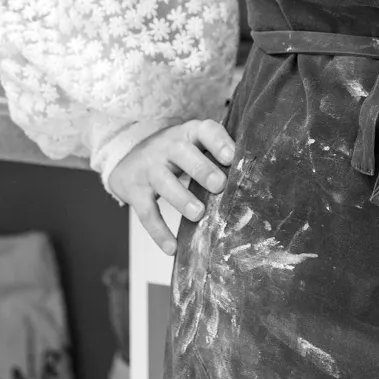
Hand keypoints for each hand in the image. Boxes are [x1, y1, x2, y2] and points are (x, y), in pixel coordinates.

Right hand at [106, 118, 233, 255]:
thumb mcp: (193, 146)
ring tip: (198, 214)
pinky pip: (147, 212)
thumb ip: (217, 156)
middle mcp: (167, 147)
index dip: (218, 142)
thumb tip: (251, 180)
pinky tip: (172, 248)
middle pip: (183, 153)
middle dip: (202, 169)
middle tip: (219, 185)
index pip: (204, 130)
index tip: (232, 157)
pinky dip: (159, 232)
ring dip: (182, 198)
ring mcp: (149, 168)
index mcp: (188, 134)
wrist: (128, 158)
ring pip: (164, 182)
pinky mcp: (135, 191)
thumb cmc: (174, 155)